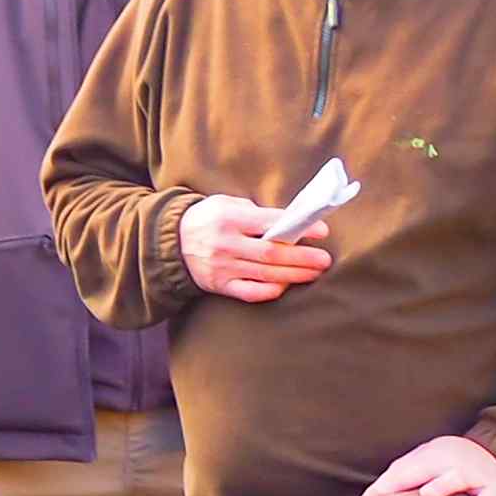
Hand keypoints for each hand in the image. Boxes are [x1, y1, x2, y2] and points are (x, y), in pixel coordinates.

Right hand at [180, 195, 334, 303]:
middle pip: (272, 254)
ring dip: (294, 275)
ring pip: (265, 274)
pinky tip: (286, 286)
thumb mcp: (227, 204)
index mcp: (230, 219)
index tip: (321, 231)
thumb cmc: (206, 218)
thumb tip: (289, 224)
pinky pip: (249, 292)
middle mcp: (226, 245)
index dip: (299, 229)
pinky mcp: (219, 285)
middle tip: (324, 259)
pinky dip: (270, 290)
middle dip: (303, 258)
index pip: (271, 224)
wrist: (171, 241)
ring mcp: (222, 268)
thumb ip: (256, 213)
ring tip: (314, 273)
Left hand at [368, 432, 495, 495]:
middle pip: (426, 467)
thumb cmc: (455, 469)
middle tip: (385, 495)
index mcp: (432, 456)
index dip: (384, 485)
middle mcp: (453, 462)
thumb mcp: (426, 468)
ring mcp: (477, 474)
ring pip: (458, 477)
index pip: (403, 469)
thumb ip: (398, 482)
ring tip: (429, 494)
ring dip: (443, 484)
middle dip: (405, 479)